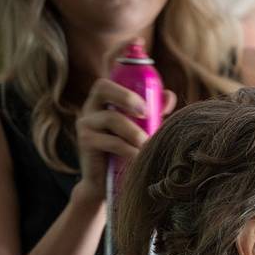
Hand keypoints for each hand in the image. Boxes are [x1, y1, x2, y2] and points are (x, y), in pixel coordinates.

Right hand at [73, 79, 176, 203]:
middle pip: (103, 87)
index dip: (124, 71)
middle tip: (147, 113)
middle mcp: (92, 106)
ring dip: (134, 132)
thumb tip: (168, 96)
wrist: (106, 182)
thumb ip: (155, 110)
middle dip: (127, 96)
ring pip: (111, 118)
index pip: (110, 75)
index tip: (143, 85)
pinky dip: (129, 149)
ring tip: (147, 144)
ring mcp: (86, 123)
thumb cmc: (129, 150)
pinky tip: (139, 157)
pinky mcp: (85, 142)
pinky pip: (111, 141)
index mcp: (106, 99)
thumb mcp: (144, 127)